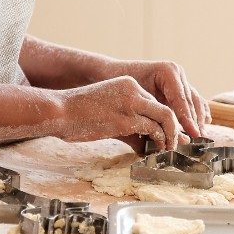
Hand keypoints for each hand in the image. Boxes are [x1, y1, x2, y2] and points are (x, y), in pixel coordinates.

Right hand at [56, 76, 187, 150]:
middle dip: (174, 128)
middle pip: (165, 108)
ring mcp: (131, 103)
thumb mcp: (108, 111)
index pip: (155, 102)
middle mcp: (133, 90)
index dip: (163, 121)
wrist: (59, 110)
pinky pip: (152, 130)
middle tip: (175, 143)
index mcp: (128, 84)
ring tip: (168, 149)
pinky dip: (159, 140)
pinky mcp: (126, 119)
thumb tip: (144, 144)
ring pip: (165, 118)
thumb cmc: (78, 114)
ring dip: (170, 136)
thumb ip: (128, 123)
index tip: (166, 135)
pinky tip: (156, 150)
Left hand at [109, 60, 210, 137]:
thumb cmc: (122, 88)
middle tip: (199, 138)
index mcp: (167, 71)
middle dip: (195, 120)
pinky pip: (192, 99)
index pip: (181, 99)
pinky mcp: (179, 84)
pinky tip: (202, 124)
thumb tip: (171, 139)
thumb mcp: (138, 103)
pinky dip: (197, 111)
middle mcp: (176, 72)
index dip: (188, 118)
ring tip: (201, 135)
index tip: (193, 133)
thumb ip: (155, 119)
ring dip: (199, 118)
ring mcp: (179, 77)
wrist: (112, 73)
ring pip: (195, 100)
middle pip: (190, 100)